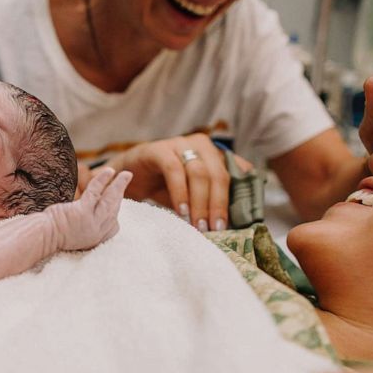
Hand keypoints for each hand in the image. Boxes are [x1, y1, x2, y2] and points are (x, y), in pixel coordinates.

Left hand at [45, 167, 131, 250]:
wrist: (42, 236)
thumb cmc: (53, 233)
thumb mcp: (75, 232)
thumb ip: (85, 224)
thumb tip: (88, 211)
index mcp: (96, 238)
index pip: (113, 225)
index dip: (116, 212)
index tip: (117, 202)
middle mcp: (97, 232)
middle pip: (114, 210)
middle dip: (121, 192)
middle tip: (126, 179)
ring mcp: (91, 222)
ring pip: (109, 200)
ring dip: (119, 185)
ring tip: (126, 174)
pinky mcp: (82, 212)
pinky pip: (95, 193)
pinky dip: (103, 180)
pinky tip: (109, 171)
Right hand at [104, 134, 251, 230]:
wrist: (130, 177)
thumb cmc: (166, 187)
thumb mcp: (194, 196)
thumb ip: (212, 203)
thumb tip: (231, 226)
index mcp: (217, 154)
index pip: (239, 172)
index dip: (242, 197)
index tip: (240, 222)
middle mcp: (202, 145)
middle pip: (219, 175)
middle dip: (218, 205)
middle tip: (215, 229)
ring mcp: (180, 144)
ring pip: (199, 173)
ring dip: (201, 203)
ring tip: (199, 225)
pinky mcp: (159, 150)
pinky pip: (174, 170)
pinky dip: (180, 193)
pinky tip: (181, 211)